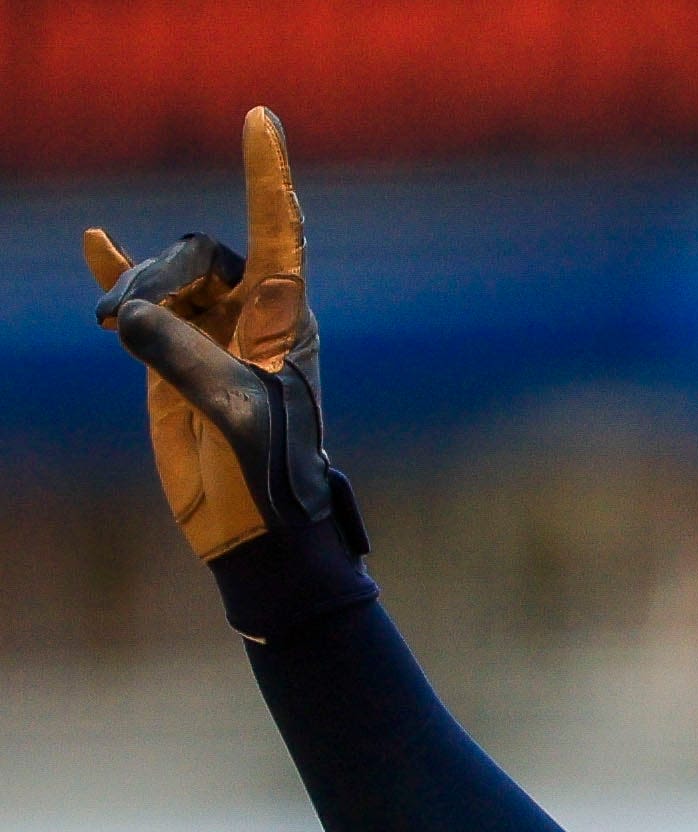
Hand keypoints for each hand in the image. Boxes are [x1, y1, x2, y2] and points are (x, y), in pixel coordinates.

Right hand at [82, 108, 361, 563]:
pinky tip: (95, 242)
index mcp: (285, 318)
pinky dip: (119, 274)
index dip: (269, 174)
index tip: (261, 118)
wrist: (257, 531)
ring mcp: (211, 333)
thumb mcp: (236, 414)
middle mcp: (251, 315)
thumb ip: (184, 360)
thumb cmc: (270, 475)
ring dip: (132, 291)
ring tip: (109, 326)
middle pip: (196, 255)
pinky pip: (145, 302)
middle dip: (157, 274)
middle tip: (124, 320)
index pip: (278, 229)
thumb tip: (129, 316)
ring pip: (165, 279)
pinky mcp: (176, 357)